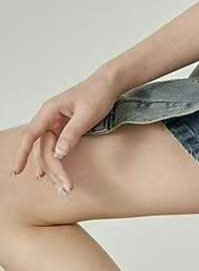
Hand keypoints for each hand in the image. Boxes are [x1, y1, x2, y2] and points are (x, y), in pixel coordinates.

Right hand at [10, 71, 119, 192]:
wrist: (110, 84)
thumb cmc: (98, 93)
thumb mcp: (87, 114)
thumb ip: (72, 133)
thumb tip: (58, 153)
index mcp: (49, 111)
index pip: (30, 135)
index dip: (22, 154)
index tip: (17, 170)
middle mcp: (50, 118)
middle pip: (43, 148)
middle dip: (51, 169)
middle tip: (64, 186)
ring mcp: (57, 123)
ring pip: (50, 150)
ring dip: (55, 168)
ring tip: (63, 186)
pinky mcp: (66, 128)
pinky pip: (57, 146)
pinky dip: (58, 160)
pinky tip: (54, 173)